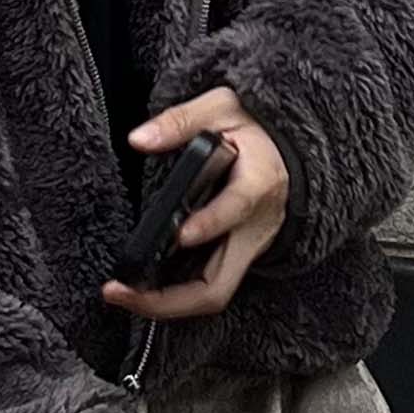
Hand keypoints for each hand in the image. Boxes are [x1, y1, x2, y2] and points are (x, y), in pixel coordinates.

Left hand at [102, 85, 289, 319]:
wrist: (289, 152)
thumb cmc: (256, 130)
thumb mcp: (223, 108)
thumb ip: (180, 122)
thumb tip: (140, 139)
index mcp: (259, 181)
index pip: (238, 208)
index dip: (210, 222)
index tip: (179, 233)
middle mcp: (255, 227)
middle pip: (220, 282)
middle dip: (170, 297)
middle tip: (123, 291)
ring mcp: (247, 248)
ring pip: (213, 294)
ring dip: (167, 305)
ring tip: (123, 296)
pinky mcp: (237, 258)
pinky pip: (208, 287)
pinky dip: (174, 297)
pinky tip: (141, 291)